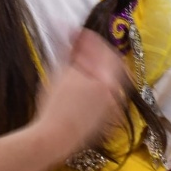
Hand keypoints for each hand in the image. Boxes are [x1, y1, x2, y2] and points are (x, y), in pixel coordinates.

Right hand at [35, 29, 128, 159]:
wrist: (53, 139)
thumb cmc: (55, 105)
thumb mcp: (60, 72)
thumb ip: (69, 49)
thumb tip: (68, 31)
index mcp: (108, 79)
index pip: (105, 50)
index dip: (90, 39)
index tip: (76, 33)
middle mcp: (116, 93)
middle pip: (112, 65)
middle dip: (96, 53)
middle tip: (79, 47)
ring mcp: (113, 109)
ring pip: (110, 82)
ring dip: (96, 70)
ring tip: (78, 65)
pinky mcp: (107, 121)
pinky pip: (107, 98)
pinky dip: (97, 88)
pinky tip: (81, 86)